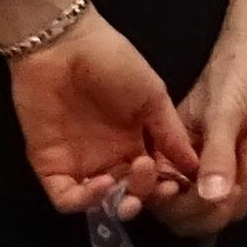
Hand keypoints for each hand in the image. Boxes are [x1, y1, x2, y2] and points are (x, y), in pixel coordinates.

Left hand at [0, 0, 198, 215]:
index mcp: (136, 141)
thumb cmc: (114, 61)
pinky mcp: (50, 166)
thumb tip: (196, 167)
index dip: (168, 186)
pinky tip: (102, 182)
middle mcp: (110, 157)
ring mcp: (80, 163)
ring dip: (119, 203)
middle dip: (146, 196)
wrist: (64, 44)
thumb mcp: (153, 96)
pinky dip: (86, 200)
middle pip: (130, 194)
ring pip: (101, 203)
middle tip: (155, 185)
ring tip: (129, 185)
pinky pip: (67, 197)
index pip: (155, 177)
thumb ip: (171, 134)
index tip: (180, 185)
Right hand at [152, 0, 246, 237]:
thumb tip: (211, 199)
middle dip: (222, 203)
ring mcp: (216, 174)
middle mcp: (185, 171)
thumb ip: (216, 156)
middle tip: (241, 167)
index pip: (163, 202)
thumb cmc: (234, 74)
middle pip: (193, 218)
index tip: (208, 194)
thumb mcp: (223, 114)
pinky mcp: (244, 172)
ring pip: (227, 212)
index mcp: (165, 155)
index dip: (182, 207)